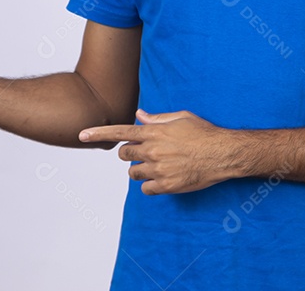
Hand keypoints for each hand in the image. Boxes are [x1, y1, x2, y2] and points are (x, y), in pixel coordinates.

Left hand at [79, 109, 237, 194]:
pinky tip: (161, 178)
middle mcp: (152, 151)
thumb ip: (157, 118)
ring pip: (133, 173)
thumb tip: (140, 115)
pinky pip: (145, 188)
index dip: (98, 133)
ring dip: (139, 170)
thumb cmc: (204, 133)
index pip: (119, 132)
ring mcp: (158, 170)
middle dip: (129, 154)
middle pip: (124, 155)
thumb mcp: (181, 117)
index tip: (82, 134)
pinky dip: (149, 184)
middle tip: (145, 152)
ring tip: (157, 165)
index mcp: (154, 132)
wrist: (222, 154)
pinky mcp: (166, 186)